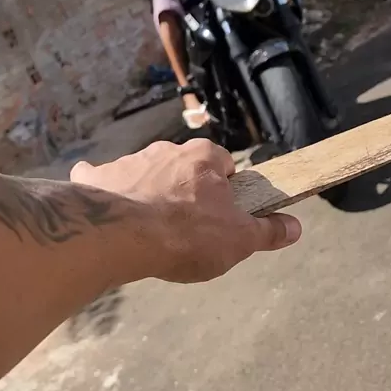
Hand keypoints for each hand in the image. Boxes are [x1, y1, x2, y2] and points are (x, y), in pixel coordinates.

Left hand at [70, 139, 301, 283]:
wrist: (120, 235)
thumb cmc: (187, 235)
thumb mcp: (239, 240)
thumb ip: (267, 231)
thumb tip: (295, 227)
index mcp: (204, 157)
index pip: (224, 166)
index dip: (224, 192)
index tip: (220, 216)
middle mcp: (166, 150)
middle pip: (183, 168)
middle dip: (185, 191)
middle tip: (184, 228)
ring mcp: (128, 161)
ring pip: (144, 174)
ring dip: (147, 194)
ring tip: (147, 231)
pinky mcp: (96, 177)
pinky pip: (100, 179)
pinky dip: (103, 193)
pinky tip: (104, 215)